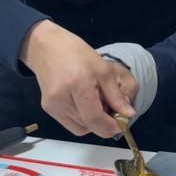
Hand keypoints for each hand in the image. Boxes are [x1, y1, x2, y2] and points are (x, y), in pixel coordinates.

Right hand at [19, 20, 135, 138]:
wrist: (47, 48)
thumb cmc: (77, 54)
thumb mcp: (104, 70)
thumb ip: (117, 95)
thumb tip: (129, 114)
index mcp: (78, 84)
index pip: (94, 118)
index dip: (110, 126)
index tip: (121, 125)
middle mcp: (61, 98)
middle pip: (88, 125)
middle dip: (104, 123)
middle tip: (112, 110)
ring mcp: (52, 105)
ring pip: (80, 127)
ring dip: (94, 122)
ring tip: (98, 103)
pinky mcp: (48, 109)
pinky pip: (70, 124)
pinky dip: (83, 120)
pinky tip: (86, 105)